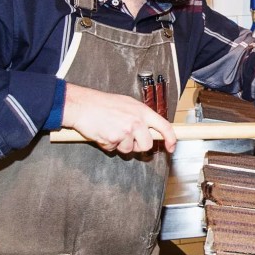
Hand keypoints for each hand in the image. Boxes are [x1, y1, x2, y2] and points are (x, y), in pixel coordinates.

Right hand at [61, 83, 176, 153]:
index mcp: (142, 111)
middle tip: (126, 139)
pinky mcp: (114, 139)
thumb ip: (140, 116)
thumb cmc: (103, 104)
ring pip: (129, 150)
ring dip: (120, 145)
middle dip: (138, 147)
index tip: (171, 147)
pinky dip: (107, 145)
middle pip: (147, 145)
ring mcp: (125, 131)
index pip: (164, 126)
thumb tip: (150, 129)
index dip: (171, 139)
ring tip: (111, 131)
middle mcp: (136, 121)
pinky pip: (114, 149)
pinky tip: (103, 133)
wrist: (83, 105)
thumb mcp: (127, 104)